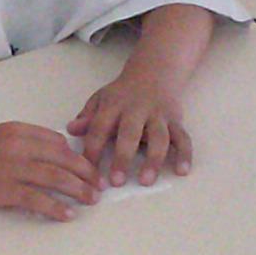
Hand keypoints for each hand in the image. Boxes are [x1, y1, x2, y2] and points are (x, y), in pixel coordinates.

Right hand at [0, 122, 100, 219]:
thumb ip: (23, 143)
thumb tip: (53, 155)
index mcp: (18, 130)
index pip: (58, 141)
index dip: (77, 156)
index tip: (88, 169)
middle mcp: (19, 146)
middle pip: (65, 159)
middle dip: (87, 173)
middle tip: (99, 185)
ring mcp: (12, 168)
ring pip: (57, 178)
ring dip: (79, 190)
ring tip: (92, 200)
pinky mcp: (4, 190)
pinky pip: (38, 199)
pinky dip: (56, 208)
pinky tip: (67, 215)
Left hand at [68, 71, 191, 185]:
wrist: (154, 72)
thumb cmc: (122, 93)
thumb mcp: (101, 99)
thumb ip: (87, 117)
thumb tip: (71, 129)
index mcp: (114, 105)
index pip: (100, 127)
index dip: (93, 150)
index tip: (87, 172)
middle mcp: (137, 109)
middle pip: (130, 133)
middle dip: (123, 157)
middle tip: (116, 182)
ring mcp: (158, 115)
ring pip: (159, 137)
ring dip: (153, 159)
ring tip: (146, 181)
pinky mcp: (175, 120)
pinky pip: (182, 138)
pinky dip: (184, 154)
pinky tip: (182, 171)